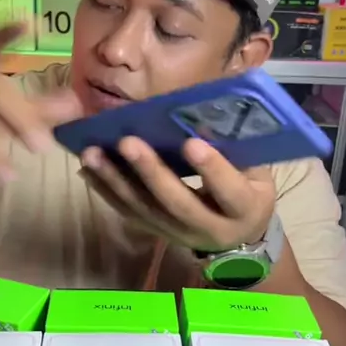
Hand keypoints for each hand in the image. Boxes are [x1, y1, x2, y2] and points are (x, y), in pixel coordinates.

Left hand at [80, 136, 275, 252]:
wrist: (240, 236)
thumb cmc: (250, 191)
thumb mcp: (257, 173)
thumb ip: (238, 150)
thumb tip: (209, 109)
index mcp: (244, 209)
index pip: (229, 192)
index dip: (212, 170)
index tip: (192, 143)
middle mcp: (210, 228)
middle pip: (177, 203)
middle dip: (151, 172)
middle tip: (128, 142)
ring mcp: (179, 233)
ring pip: (145, 209)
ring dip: (116, 181)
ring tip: (93, 153)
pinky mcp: (157, 232)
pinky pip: (128, 212)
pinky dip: (106, 191)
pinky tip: (88, 169)